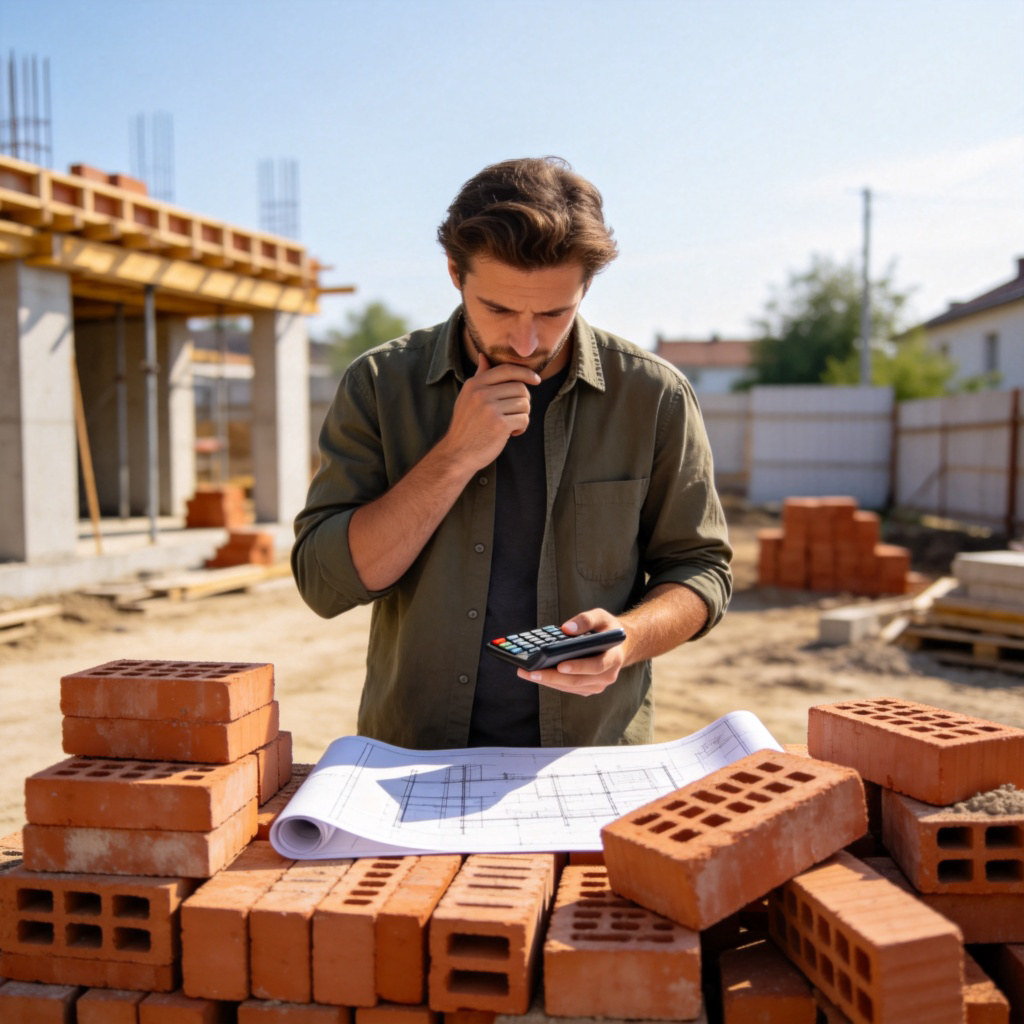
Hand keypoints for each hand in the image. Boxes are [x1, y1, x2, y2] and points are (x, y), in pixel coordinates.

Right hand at [441, 353, 539, 470]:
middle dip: (524, 401)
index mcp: (474, 384)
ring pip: (524, 404)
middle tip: (515, 413)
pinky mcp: (499, 424)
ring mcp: (490, 409)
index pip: (507, 370)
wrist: (457, 453)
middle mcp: (481, 393)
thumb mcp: (467, 397)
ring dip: (522, 416)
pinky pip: (524, 419)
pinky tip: (511, 433)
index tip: (536, 379)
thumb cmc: (466, 425)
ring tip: (511, 424)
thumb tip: (483, 356)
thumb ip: (479, 377)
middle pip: (520, 388)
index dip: (525, 372)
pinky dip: (522, 427)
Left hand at [518, 608, 626, 695]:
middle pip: (578, 681)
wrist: (618, 645)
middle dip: (553, 677)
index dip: (578, 667)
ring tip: (527, 673)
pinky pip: (568, 688)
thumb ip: (586, 620)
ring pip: (570, 687)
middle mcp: (607, 676)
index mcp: (613, 658)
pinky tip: (536, 675)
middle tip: (531, 672)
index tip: (559, 665)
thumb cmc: (606, 629)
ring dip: (548, 681)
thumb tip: (566, 628)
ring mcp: (598, 685)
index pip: (596, 666)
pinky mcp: (588, 689)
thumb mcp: (601, 617)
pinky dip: (552, 683)